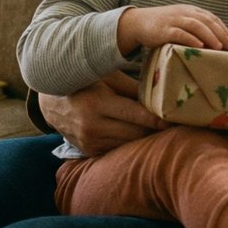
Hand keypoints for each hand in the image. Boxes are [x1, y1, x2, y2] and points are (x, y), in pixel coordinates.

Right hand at [38, 70, 166, 155]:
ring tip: (161, 131)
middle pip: (136, 133)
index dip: (158, 119)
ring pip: (128, 144)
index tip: (176, 119)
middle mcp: (92, 126)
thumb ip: (132, 86)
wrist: (51, 103)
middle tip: (175, 125)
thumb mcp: (105, 76)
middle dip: (156, 130)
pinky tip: (139, 136)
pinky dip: (129, 143)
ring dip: (144, 138)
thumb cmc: (84, 82)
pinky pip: (117, 149)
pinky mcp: (89, 151)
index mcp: (97, 104)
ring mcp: (90, 142)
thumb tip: (162, 89)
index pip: (136, 115)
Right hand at [117, 5, 227, 55]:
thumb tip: (216, 42)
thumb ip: (196, 27)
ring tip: (218, 47)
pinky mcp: (164, 30)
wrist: (138, 22)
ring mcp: (174, 20)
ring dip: (209, 35)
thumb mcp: (181, 21)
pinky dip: (191, 39)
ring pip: (195, 25)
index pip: (211, 17)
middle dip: (219, 33)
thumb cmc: (163, 25)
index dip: (223, 28)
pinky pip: (179, 33)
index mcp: (190, 10)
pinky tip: (199, 46)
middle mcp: (184, 13)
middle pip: (206, 20)